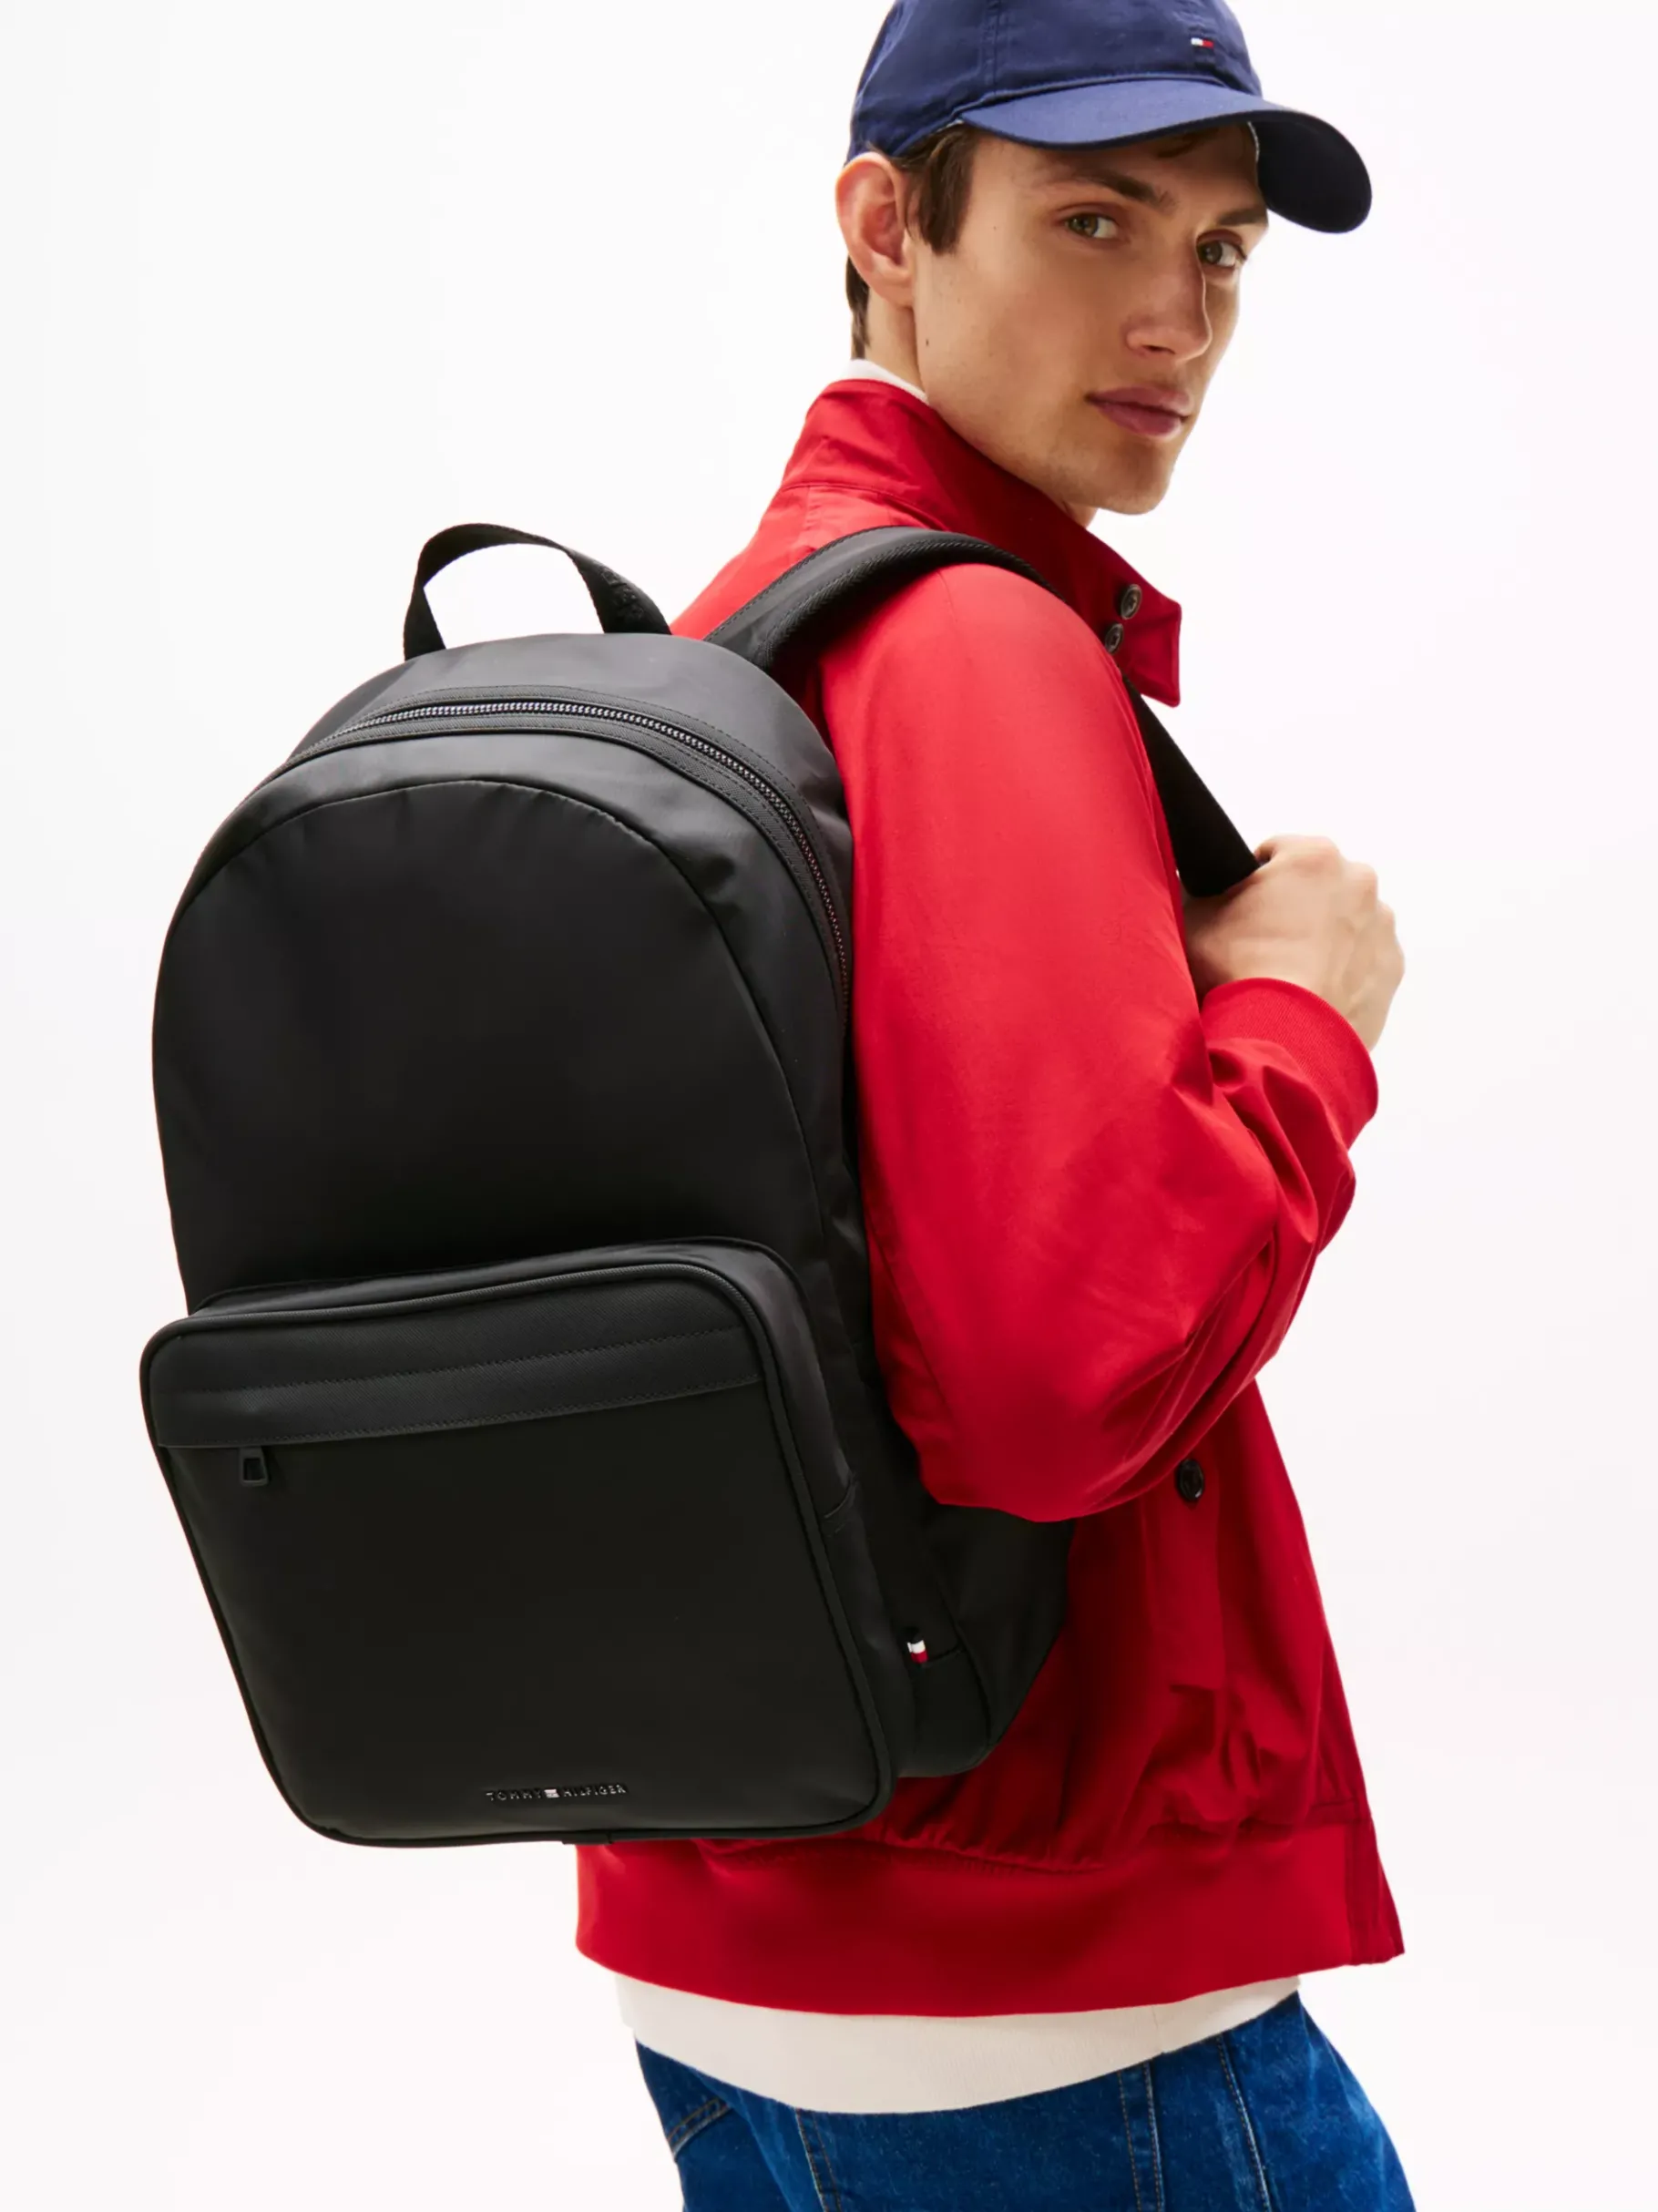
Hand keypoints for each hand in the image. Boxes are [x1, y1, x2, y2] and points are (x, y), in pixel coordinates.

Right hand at [1181, 834, 1404, 1053]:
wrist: (1282, 1036)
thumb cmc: (1240, 972)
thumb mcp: (1197, 917)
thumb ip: (1205, 890)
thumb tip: (1205, 889)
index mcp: (1313, 855)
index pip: (1275, 853)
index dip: (1252, 882)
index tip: (1240, 909)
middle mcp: (1358, 881)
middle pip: (1317, 885)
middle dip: (1294, 906)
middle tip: (1262, 944)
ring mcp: (1380, 925)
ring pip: (1345, 921)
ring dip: (1323, 937)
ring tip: (1288, 973)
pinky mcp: (1391, 968)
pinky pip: (1362, 960)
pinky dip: (1343, 970)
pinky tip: (1312, 992)